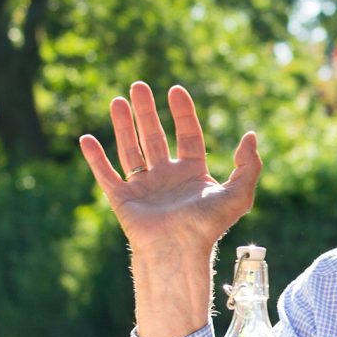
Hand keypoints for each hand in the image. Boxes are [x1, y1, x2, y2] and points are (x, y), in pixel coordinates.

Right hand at [79, 83, 261, 259]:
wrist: (178, 251)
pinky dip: (95, 158)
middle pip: (155, 137)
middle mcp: (167, 178)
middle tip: (138, 85)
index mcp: (193, 174)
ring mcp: (144, 188)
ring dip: (123, 124)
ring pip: (130, 149)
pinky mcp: (123, 200)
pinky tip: (86, 139)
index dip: (182, 113)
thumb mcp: (238, 194)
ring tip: (117, 100)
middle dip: (146, 111)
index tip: (175, 90)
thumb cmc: (208, 227)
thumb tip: (250, 136)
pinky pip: (106, 175)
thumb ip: (248, 165)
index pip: (188, 135)